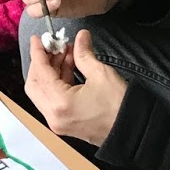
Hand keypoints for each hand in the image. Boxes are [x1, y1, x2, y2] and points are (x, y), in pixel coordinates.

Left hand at [24, 31, 126, 146]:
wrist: (134, 131)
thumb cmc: (120, 107)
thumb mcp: (101, 74)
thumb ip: (84, 53)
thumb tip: (80, 37)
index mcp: (59, 103)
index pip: (39, 72)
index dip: (37, 52)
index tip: (37, 38)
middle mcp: (54, 116)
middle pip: (35, 84)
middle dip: (42, 62)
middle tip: (52, 46)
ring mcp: (58, 122)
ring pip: (43, 92)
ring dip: (50, 71)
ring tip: (66, 53)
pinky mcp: (65, 124)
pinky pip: (52, 100)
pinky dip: (56, 83)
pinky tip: (69, 68)